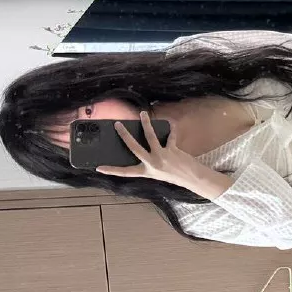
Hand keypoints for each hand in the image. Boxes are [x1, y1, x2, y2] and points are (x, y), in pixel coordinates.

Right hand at [98, 111, 231, 199]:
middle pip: (134, 148)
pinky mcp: (172, 150)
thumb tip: (139, 142)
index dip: (112, 170)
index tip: (98, 167)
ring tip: (143, 114)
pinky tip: (171, 123)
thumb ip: (148, 160)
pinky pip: (171, 136)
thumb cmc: (172, 174)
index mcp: (145, 172)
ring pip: (150, 137)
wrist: (192, 178)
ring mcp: (162, 157)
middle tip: (117, 124)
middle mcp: (151, 164)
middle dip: (125, 135)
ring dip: (146, 124)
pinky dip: (171, 129)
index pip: (125, 172)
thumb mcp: (156, 171)